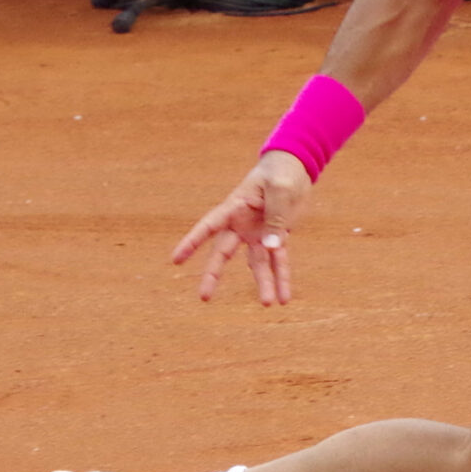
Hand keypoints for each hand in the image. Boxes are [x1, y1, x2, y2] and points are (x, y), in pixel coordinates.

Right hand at [171, 151, 314, 305]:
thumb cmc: (281, 173)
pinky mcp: (277, 238)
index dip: (192, 242)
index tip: (175, 260)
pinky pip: (279, 261)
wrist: (295, 168)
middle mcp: (241, 225)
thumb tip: (272, 249)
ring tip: (267, 303)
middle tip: (204, 297)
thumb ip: (276, 218)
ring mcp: (258, 233)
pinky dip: (283, 278)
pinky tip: (284, 298)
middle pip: (223, 252)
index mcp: (234, 206)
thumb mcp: (280, 189)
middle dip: (213, 274)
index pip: (209, 226)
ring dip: (264, 283)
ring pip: (257, 263)